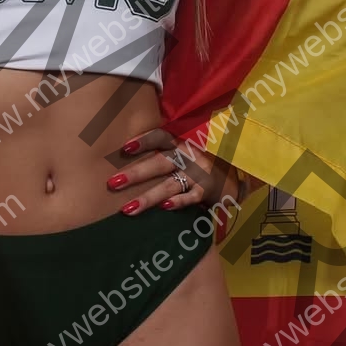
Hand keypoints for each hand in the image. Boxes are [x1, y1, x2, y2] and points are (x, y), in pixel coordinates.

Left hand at [105, 126, 254, 214]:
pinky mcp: (207, 191)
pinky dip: (178, 202)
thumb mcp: (181, 151)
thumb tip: (124, 152)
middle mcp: (188, 156)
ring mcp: (199, 173)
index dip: (144, 141)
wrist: (232, 175)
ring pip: (170, 184)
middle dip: (136, 174)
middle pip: (160, 163)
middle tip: (113, 182)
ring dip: (148, 197)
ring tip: (127, 208)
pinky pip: (191, 197)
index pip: (161, 137)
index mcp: (180, 143)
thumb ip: (161, 150)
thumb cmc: (196, 163)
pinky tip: (163, 207)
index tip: (124, 148)